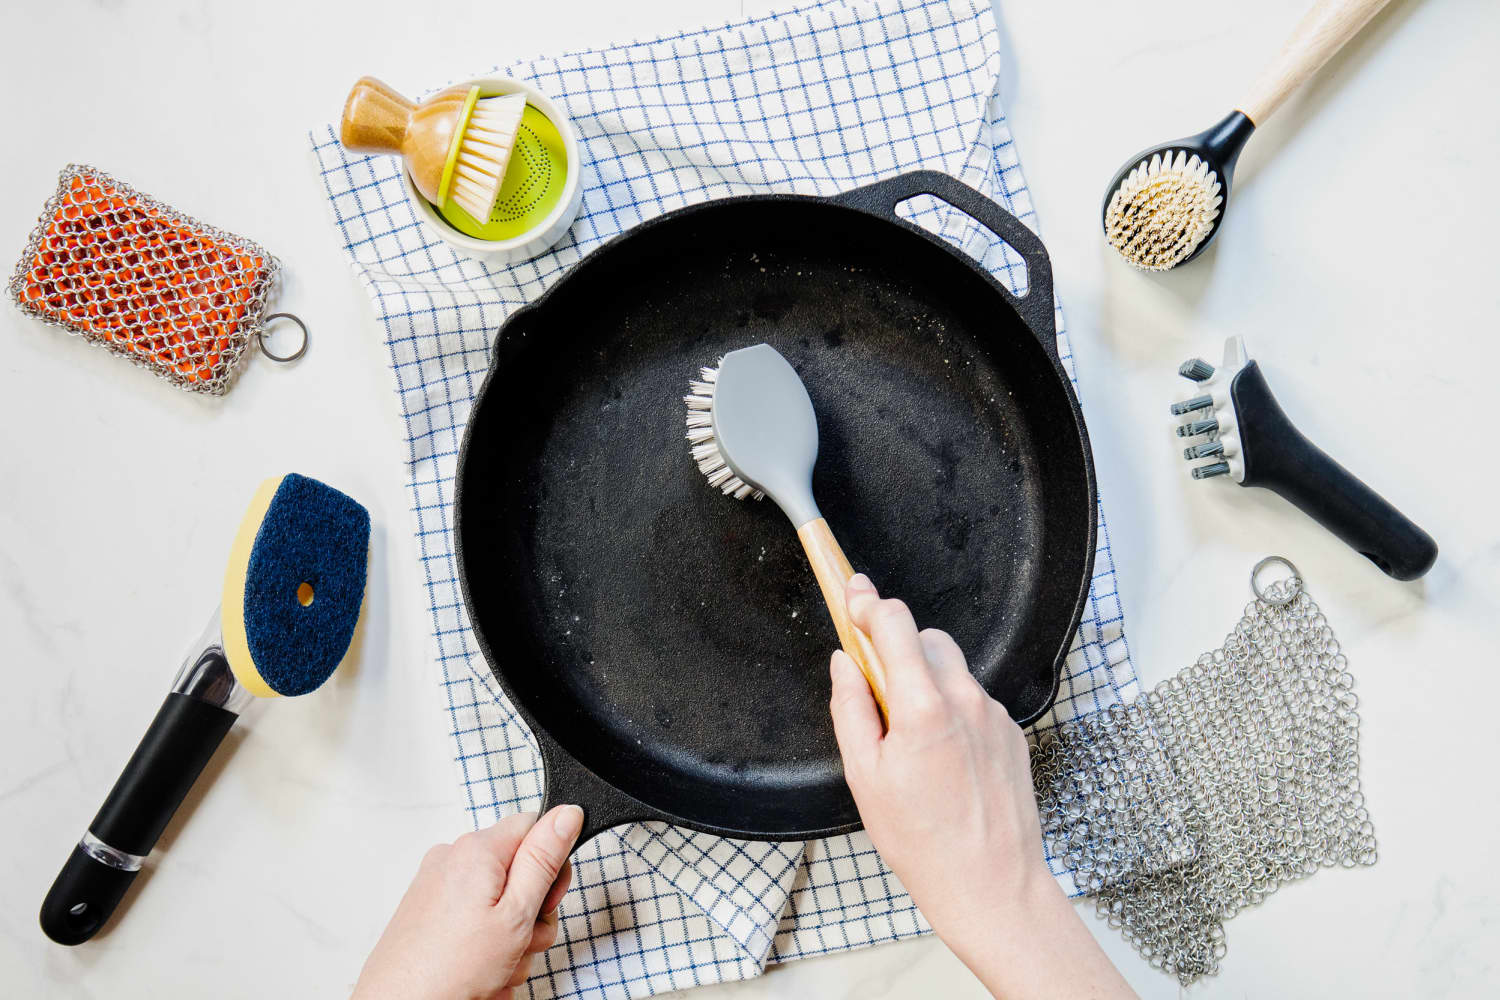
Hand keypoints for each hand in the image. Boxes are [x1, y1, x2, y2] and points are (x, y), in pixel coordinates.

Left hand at [353, 805, 582, 999]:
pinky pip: (473, 915)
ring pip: (498, 899)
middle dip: (530, 912)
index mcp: (476, 849)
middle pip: (518, 869)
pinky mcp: (427, 909)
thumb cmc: (450, 971)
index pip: (535, 827)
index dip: (552, 865)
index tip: (546, 903)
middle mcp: (451, 858)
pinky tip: (478, 971)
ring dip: (509, 937)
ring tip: (495, 967)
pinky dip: (483, 943)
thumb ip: (544, 860)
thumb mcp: (516, 915)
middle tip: (519, 944)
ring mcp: (435, 885)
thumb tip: (566, 814)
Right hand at [829, 574, 1133, 999]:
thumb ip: (851, 708)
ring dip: (927, 680)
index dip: (868, 604)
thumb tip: (845, 663)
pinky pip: (974, 700)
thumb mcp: (864, 777)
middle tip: (877, 689)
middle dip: (898, 648)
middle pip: (926, 638)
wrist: (992, 885)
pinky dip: (953, 710)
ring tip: (912, 736)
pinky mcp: (1012, 732)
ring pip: (953, 668)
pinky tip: (944, 759)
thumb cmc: (922, 841)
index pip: (895, 623)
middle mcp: (965, 699)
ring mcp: (994, 715)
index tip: (851, 593)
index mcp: (923, 706)